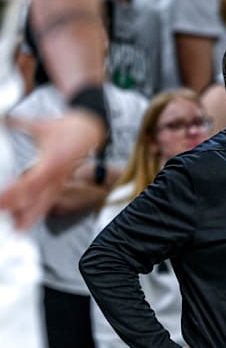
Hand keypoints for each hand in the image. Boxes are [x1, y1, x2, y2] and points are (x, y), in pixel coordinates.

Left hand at [0, 111, 103, 229]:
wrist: (92, 130)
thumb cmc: (70, 128)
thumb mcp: (42, 125)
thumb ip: (19, 123)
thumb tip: (4, 119)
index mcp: (52, 162)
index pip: (30, 183)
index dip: (14, 194)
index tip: (0, 201)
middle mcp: (57, 176)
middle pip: (39, 200)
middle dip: (23, 214)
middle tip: (9, 223)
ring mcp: (60, 181)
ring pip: (45, 203)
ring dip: (31, 216)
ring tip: (18, 229)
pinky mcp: (61, 182)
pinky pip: (49, 200)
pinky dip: (38, 210)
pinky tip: (27, 218)